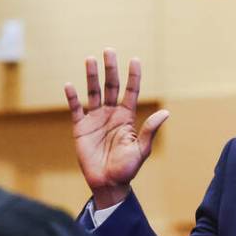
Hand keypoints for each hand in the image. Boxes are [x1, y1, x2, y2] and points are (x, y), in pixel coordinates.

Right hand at [65, 48, 168, 208]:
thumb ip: (149, 130)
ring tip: (90, 59)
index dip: (133, 76)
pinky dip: (72, 97)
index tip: (134, 60)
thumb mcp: (140, 150)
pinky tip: (69, 85)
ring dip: (91, 76)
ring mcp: (95, 119)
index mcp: (127, 118)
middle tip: (109, 51)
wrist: (107, 184)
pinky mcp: (81, 128)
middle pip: (111, 86)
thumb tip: (165, 113)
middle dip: (110, 69)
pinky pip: (75, 109)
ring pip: (93, 93)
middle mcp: (111, 114)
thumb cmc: (127, 169)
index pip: (131, 91)